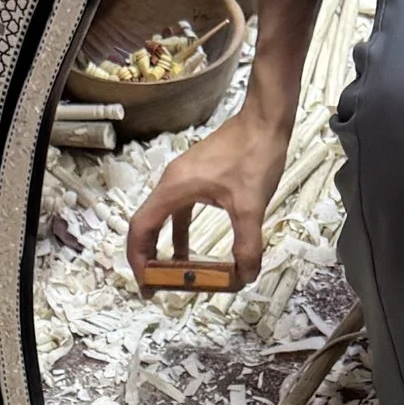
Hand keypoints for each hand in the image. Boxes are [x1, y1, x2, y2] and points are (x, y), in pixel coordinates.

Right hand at [127, 105, 290, 289]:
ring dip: (164, 247)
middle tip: (155, 285)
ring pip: (162, 219)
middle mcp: (171, 183)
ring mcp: (182, 179)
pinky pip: (178, 210)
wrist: (264, 119)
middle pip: (146, 226)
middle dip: (147, 258)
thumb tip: (245, 276)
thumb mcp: (251, 207)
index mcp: (174, 189)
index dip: (138, 259)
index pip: (141, 229)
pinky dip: (180, 232)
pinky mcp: (195, 177)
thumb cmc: (253, 154)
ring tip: (174, 273)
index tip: (146, 284)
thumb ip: (247, 245)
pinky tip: (189, 250)